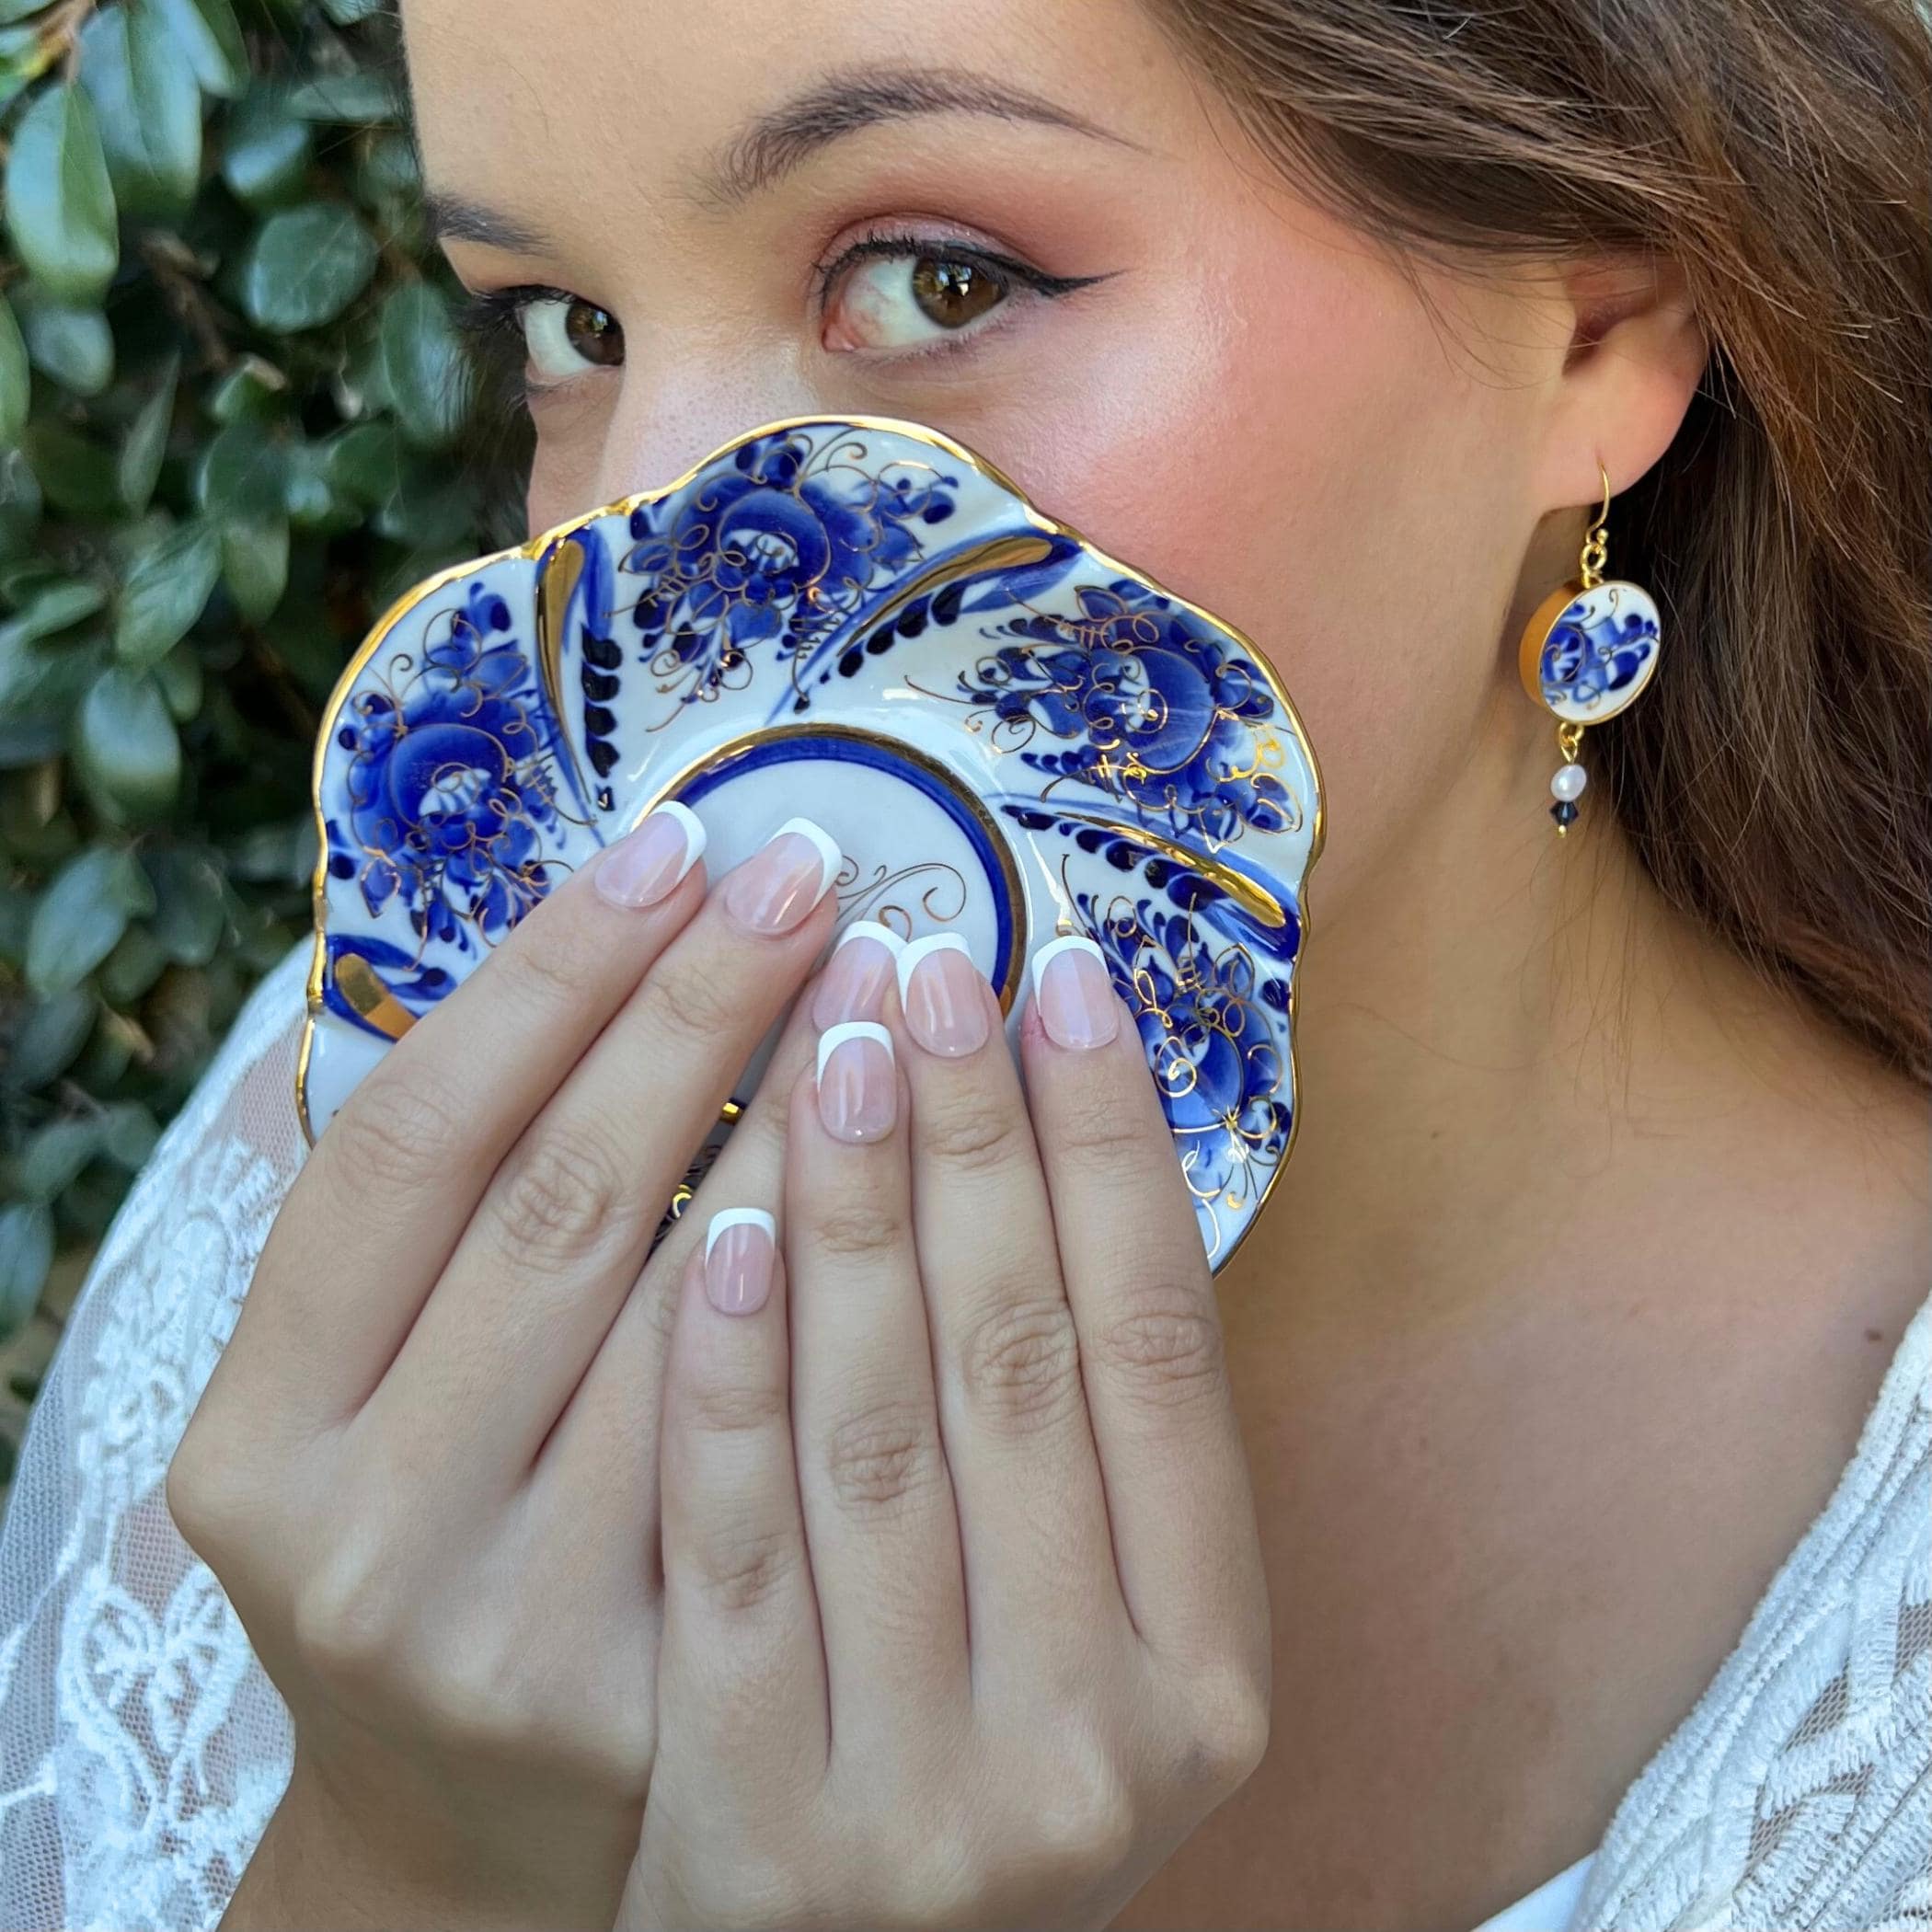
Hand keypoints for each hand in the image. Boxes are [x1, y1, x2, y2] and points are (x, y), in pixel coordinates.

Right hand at [168, 808, 885, 1930]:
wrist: (470, 1826)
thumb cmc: (434, 1535)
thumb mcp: (367, 1392)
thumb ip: (444, 1217)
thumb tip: (600, 942)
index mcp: (255, 1430)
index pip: (409, 1144)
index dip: (545, 978)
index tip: (668, 843)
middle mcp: (364, 1531)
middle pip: (560, 1203)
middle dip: (698, 1010)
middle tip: (814, 873)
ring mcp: (517, 1628)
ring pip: (696, 1313)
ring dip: (808, 1122)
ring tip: (895, 980)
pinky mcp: (667, 1698)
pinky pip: (785, 1445)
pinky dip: (852, 1288)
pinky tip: (925, 1162)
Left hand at [624, 931, 1271, 1930]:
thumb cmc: (986, 1747)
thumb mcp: (1103, 1635)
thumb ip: (1101, 1448)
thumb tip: (1068, 1133)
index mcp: (1213, 1672)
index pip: (1169, 1350)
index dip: (1119, 1146)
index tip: (1067, 975)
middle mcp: (1097, 1742)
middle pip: (1025, 1364)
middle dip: (977, 1135)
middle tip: (929, 958)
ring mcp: (926, 1797)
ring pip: (879, 1430)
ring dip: (852, 1210)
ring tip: (828, 1035)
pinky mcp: (756, 1822)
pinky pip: (733, 1550)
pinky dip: (729, 1376)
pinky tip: (717, 1223)